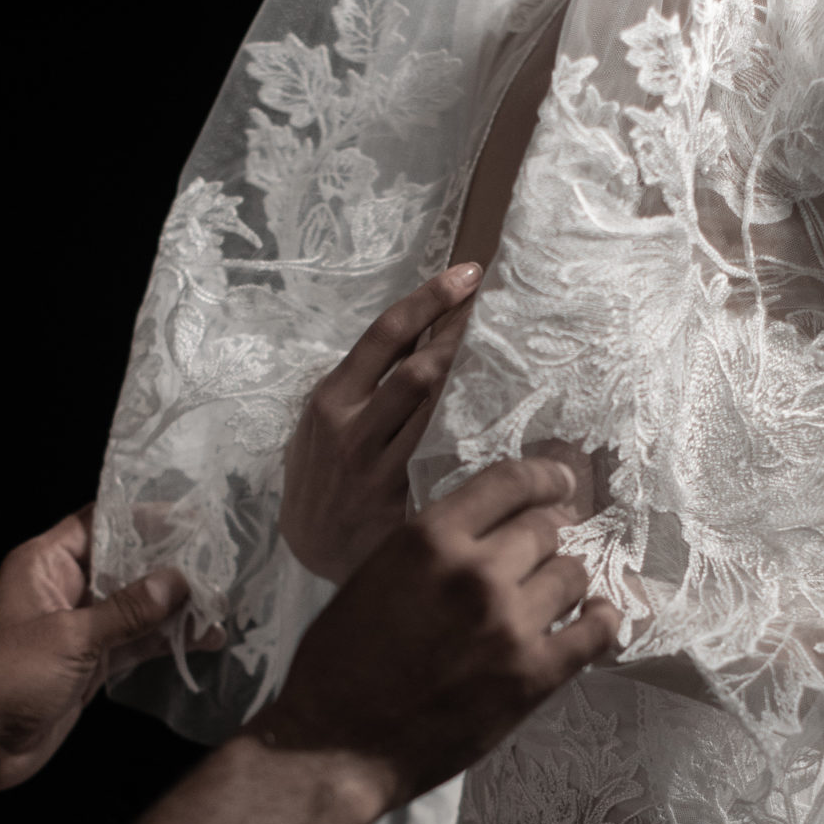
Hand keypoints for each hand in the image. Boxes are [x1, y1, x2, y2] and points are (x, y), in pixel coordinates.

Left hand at [0, 508, 218, 800]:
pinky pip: (135, 643)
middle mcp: (64, 589)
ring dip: (176, 608)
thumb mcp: (70, 637)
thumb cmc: (6, 677)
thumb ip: (127, 611)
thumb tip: (178, 581)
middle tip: (220, 563)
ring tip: (223, 604)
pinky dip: (166, 641)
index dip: (144, 518)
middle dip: (170, 565)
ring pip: (135, 607)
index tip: (191, 519)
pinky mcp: (91, 663)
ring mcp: (79, 628)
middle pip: (125, 565)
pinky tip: (205, 640)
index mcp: (45, 564)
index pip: (100, 524)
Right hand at [253, 458, 619, 809]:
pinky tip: (597, 618)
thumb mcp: (374, 577)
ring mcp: (509, 624)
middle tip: (547, 552)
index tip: (559, 483)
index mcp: (428, 540)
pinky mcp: (533, 675)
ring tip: (553, 596)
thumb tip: (485, 532)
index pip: (509, 482)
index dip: (544, 478)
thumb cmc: (340, 666)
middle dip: (548, 538)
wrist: (335, 746)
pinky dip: (602, 620)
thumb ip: (431, 549)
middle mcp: (474, 573)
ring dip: (565, 582)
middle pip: (545, 530)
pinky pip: (595, 631)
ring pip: (572, 576)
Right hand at [278, 261, 482, 585]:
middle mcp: (350, 429)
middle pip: (419, 368)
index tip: (469, 275)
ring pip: (436, 412)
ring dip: (478, 383)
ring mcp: (375, 468)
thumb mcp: (323, 426)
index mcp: (331, 399)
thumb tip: (423, 340)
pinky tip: (510, 423)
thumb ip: (363, 388)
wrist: (309, 548)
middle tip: (505, 316)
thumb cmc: (324, 478)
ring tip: (514, 363)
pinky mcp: (398, 502)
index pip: (385, 334)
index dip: (430, 299)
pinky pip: (444, 459)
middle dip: (465, 338)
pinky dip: (478, 436)